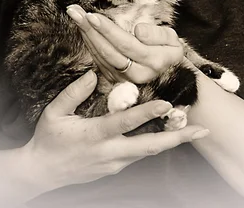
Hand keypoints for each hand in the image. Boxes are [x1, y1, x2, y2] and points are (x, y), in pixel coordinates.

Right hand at [23, 71, 208, 192]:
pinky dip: (157, 143)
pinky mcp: (116, 168)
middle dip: (177, 138)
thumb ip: (74, 92)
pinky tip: (171, 134)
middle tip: (201, 129)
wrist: (42, 171)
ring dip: (172, 140)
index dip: (146, 114)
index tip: (166, 103)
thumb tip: (93, 73)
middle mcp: (110, 152)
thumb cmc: (48, 138)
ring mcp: (115, 163)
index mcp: (95, 136)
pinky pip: (140, 154)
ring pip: (149, 152)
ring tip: (195, 129)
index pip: (125, 123)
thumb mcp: (55, 112)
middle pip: (149, 146)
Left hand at [66, 5, 183, 83]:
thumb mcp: (172, 39)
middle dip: (89, 29)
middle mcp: (137, 75)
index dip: (107, 30)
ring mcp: (124, 80)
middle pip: (108, 51)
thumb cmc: (168, 49)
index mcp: (153, 62)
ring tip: (75, 15)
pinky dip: (89, 44)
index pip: (126, 44)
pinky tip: (83, 29)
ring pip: (100, 56)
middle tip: (74, 11)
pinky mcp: (115, 80)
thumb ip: (158, 34)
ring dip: (86, 35)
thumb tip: (138, 31)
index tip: (92, 15)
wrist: (169, 70)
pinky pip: (98, 61)